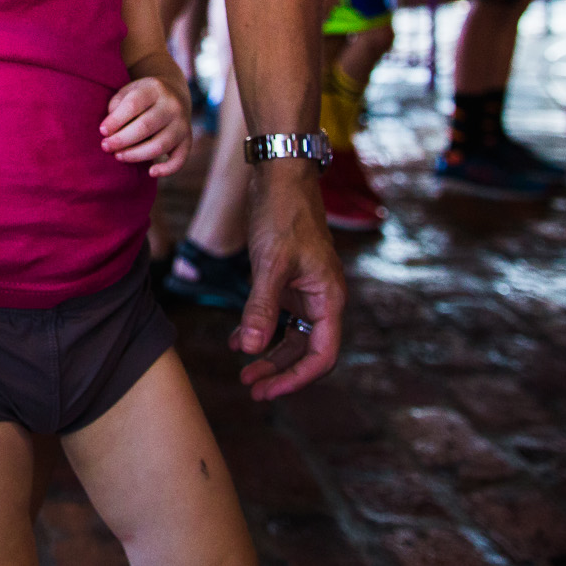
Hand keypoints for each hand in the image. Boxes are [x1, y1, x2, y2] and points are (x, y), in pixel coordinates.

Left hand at [99, 74, 192, 176]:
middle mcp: (172, 105)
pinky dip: (167, 169)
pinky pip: (180, 159)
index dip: (116, 120)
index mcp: (155, 89)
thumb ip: (117, 106)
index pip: (133, 105)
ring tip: (118, 156)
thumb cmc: (142, 97)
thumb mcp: (129, 91)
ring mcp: (183, 124)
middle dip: (122, 140)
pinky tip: (150, 172)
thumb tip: (108, 131)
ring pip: (160, 145)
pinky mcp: (187, 140)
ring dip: (136, 154)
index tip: (102, 132)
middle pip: (145, 126)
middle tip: (105, 146)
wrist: (174, 94)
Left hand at [231, 161, 344, 399]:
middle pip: (306, 351)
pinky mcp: (289, 278)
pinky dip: (260, 328)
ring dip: (269, 354)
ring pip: (291, 335)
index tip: (266, 390)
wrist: (280, 175)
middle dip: (279, 371)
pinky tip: (237, 339)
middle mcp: (322, 298)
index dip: (296, 378)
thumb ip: (261, 307)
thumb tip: (250, 350)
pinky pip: (279, 315)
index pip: (321, 355)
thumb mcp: (270, 263)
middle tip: (250, 387)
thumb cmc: (282, 214)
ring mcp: (306, 289)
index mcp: (328, 298)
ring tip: (242, 370)